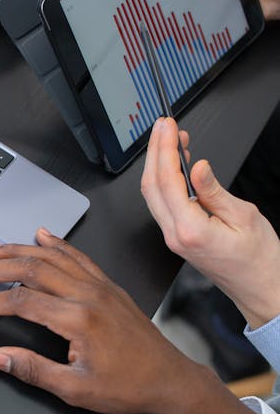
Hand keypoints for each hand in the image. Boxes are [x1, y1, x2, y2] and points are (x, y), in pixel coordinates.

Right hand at [0, 228, 255, 413]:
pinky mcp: (109, 287)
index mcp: (78, 320)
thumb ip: (32, 370)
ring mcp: (100, 287)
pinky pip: (78, 257)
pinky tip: (42, 236)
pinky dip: (57, 245)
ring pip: (52, 258)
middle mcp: (89, 296)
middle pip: (31, 270)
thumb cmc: (128, 387)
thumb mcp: (75, 389)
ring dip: (19, 250)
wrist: (169, 380)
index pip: (21, 301)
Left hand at [141, 115, 279, 328]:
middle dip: (155, 150)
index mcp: (190, 230)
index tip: (168, 126)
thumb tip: (197, 167)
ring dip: (159, 163)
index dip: (165, 148)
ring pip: (153, 195)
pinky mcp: (178, 237)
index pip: (167, 180)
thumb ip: (214, 191)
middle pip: (152, 185)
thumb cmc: (258, 259)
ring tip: (171, 138)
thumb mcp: (243, 216)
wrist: (261, 288)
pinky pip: (163, 204)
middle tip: (164, 125)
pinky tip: (176, 165)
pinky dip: (165, 180)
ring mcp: (173, 238)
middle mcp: (175, 235)